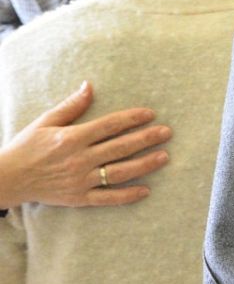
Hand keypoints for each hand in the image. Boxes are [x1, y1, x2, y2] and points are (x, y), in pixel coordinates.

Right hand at [0, 81, 170, 208]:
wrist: (7, 178)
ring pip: (119, 172)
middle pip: (120, 147)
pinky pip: (107, 198)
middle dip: (146, 138)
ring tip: (164, 156)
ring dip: (144, 164)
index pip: (109, 125)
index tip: (151, 114)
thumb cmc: (26, 147)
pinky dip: (127, 196)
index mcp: (72, 138)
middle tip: (167, 132)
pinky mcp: (79, 198)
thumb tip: (90, 85)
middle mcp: (79, 159)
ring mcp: (80, 180)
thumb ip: (71, 106)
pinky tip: (146, 190)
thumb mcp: (46, 122)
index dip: (132, 118)